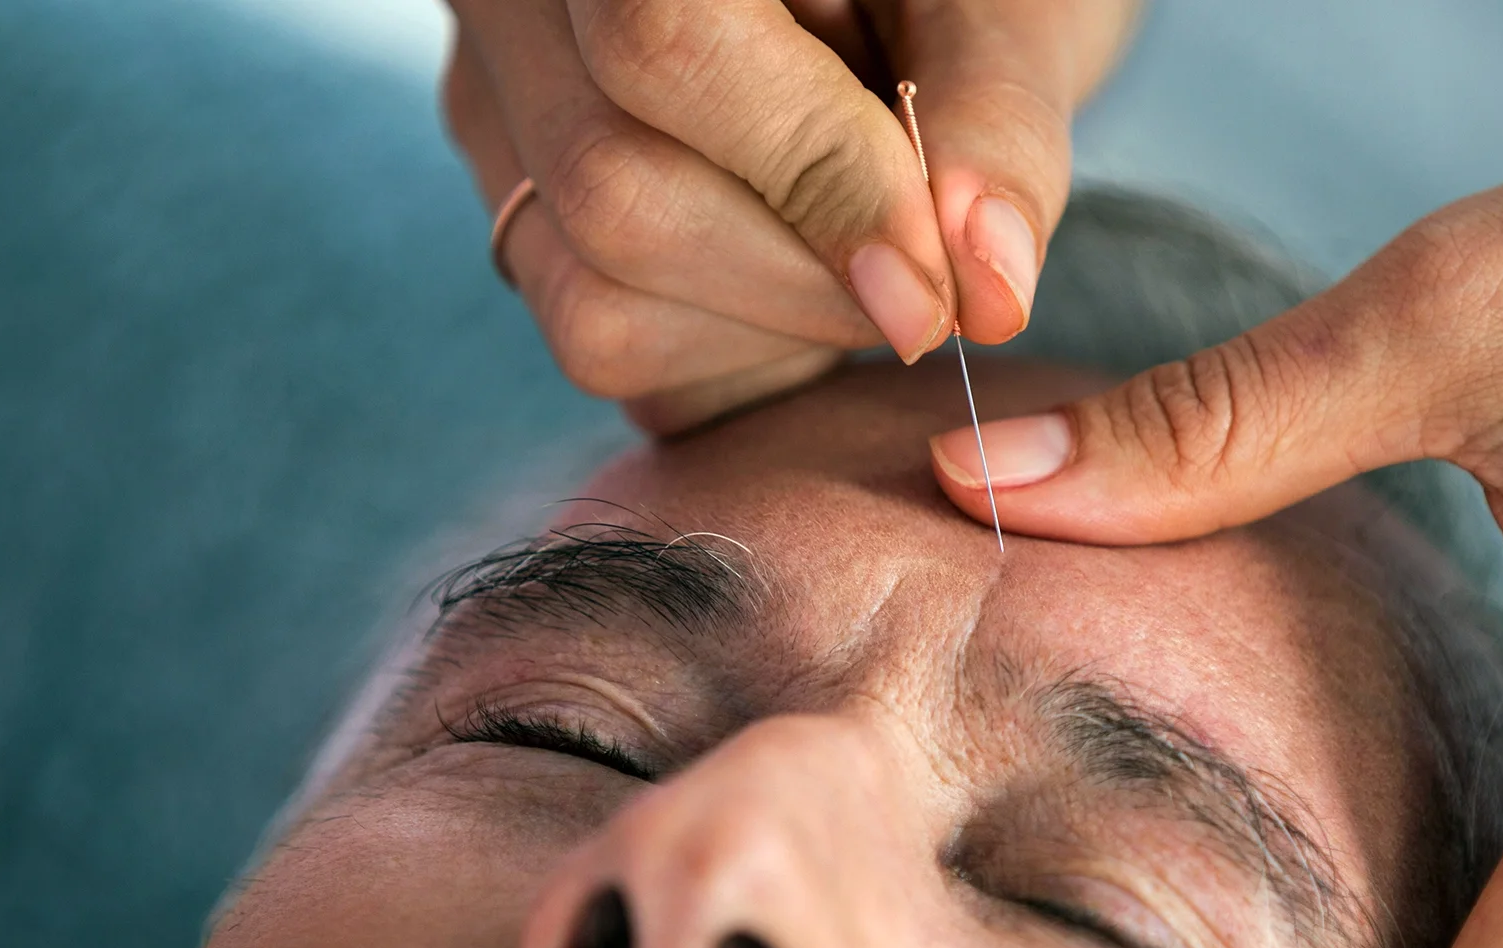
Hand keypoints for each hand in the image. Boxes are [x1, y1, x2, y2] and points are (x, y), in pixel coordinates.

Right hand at [440, 0, 1137, 431]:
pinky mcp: (520, 207)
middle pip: (616, 195)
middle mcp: (525, 3)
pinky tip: (796, 275)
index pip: (670, 47)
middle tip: (925, 284)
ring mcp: (499, 108)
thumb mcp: (1003, 18)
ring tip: (853, 250)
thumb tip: (986, 291)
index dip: (816, 180)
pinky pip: (601, 343)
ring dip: (768, 333)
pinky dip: (730, 356)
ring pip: (589, 299)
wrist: (892, 7)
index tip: (935, 289)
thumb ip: (994, 130)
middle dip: (805, 285)